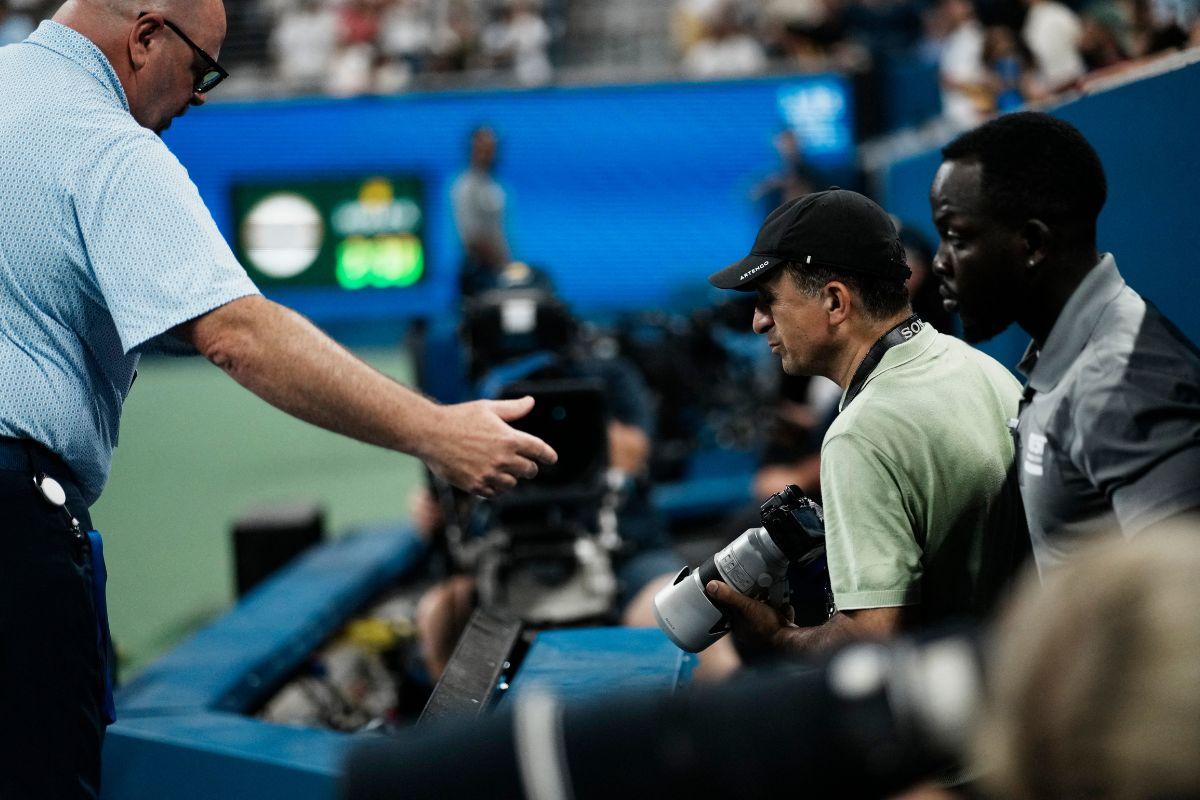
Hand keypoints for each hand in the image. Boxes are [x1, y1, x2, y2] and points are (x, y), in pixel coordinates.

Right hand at [424, 396, 557, 496]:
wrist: (430, 434)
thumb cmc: (459, 417)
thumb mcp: (487, 408)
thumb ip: (512, 409)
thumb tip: (531, 402)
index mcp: (509, 438)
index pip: (539, 450)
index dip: (548, 455)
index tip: (552, 459)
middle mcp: (502, 459)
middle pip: (529, 470)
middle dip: (529, 466)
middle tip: (524, 463)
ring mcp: (489, 474)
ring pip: (512, 484)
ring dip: (511, 477)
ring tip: (501, 468)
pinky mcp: (475, 486)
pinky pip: (495, 493)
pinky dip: (496, 487)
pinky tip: (490, 478)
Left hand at [705, 580, 795, 650]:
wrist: (790, 639)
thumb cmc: (767, 627)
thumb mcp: (746, 606)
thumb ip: (730, 596)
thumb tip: (711, 586)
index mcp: (739, 627)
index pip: (734, 610)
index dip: (736, 599)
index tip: (740, 589)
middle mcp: (751, 632)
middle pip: (751, 610)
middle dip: (757, 600)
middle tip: (761, 592)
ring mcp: (766, 632)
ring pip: (767, 613)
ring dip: (772, 604)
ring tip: (774, 599)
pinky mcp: (780, 632)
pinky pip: (780, 618)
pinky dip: (783, 612)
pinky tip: (784, 608)